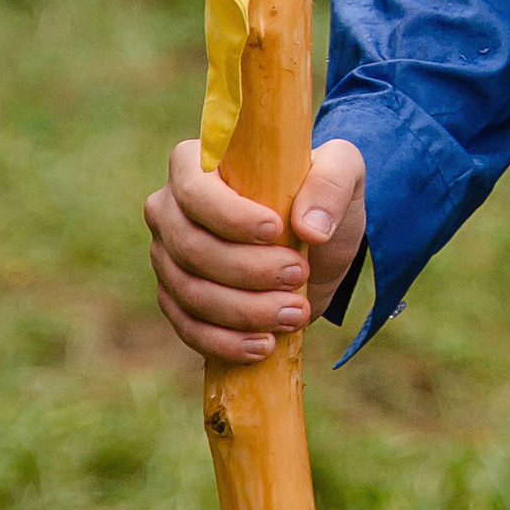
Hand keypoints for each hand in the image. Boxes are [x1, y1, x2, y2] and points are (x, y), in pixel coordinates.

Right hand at [146, 136, 368, 363]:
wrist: (313, 246)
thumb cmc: (317, 196)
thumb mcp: (342, 172)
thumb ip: (332, 182)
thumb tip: (311, 226)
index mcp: (196, 164)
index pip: (195, 190)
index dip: (230, 216)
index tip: (276, 230)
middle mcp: (169, 210)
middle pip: (191, 248)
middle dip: (248, 269)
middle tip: (299, 274)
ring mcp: (167, 258)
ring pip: (190, 292)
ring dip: (245, 310)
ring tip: (294, 313)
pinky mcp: (175, 300)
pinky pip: (188, 328)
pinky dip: (226, 341)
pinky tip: (264, 345)